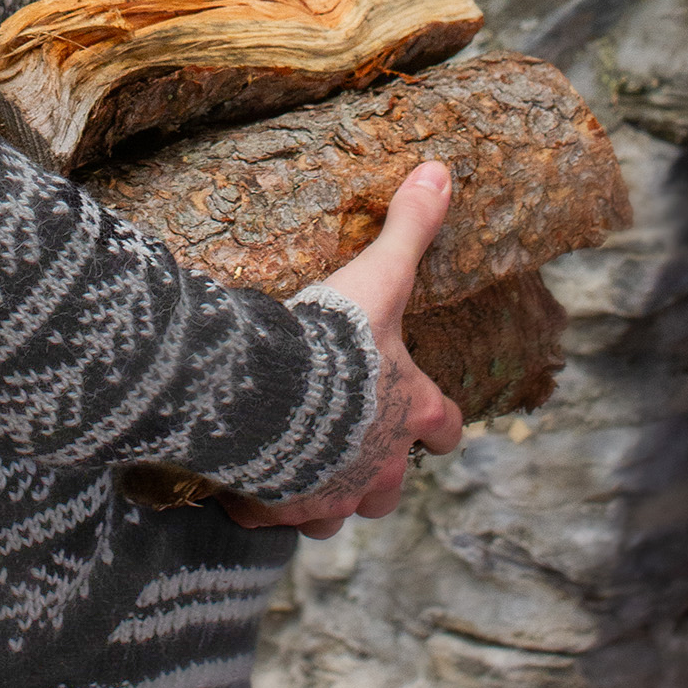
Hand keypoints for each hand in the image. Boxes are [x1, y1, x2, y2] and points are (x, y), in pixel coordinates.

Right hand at [220, 161, 464, 542]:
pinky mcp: (278, 507)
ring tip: (298, 470)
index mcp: (411, 411)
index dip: (440, 424)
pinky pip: (270, 517)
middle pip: (393, 490)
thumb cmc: (336, 336)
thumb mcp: (379, 275)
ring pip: (335, 516)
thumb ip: (410, 226)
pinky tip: (241, 480)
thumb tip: (442, 170)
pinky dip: (260, 504)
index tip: (430, 419)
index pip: (447, 428)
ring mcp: (329, 493)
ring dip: (323, 495)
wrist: (268, 387)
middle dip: (378, 474)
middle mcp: (379, 465)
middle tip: (353, 446)